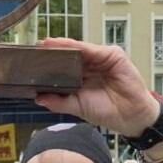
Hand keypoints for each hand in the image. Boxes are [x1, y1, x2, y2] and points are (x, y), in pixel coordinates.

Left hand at [32, 39, 160, 138]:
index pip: (62, 66)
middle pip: (69, 55)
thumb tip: (38, 98)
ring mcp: (101, 59)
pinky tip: (64, 46)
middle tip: (34, 48)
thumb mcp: (78, 107)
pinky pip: (92, 49)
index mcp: (81, 77)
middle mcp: (90, 65)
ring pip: (78, 49)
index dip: (48, 62)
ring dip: (62, 46)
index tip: (31, 60)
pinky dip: (77, 47)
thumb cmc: (107, 112)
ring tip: (45, 44)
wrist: (131, 117)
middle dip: (52, 51)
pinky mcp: (113, 55)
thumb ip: (59, 102)